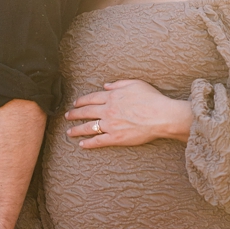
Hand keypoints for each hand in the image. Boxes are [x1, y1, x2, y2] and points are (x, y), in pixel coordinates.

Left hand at [64, 79, 192, 147]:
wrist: (161, 116)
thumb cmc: (152, 99)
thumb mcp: (135, 84)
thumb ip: (118, 84)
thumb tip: (105, 85)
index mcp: (112, 97)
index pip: (91, 98)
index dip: (81, 101)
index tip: (75, 103)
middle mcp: (108, 110)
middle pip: (86, 112)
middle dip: (74, 114)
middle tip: (67, 116)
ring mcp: (110, 125)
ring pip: (88, 127)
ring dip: (77, 130)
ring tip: (69, 132)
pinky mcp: (116, 138)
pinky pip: (98, 141)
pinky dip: (89, 143)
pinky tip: (82, 144)